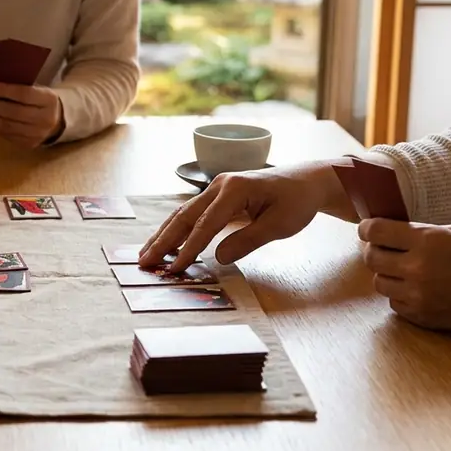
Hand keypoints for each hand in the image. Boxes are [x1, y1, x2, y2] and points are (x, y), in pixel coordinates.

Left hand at [0, 83, 63, 147]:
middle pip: (11, 112)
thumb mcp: (39, 89)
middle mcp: (44, 120)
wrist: (62, 120)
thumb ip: (20, 87)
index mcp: (49, 100)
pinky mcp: (28, 145)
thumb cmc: (43, 99)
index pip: (23, 95)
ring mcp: (36, 135)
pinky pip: (4, 135)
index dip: (3, 91)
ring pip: (5, 126)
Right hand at [140, 163, 339, 270]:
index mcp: (234, 189)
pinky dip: (176, 230)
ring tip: (146, 255)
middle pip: (184, 216)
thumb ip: (248, 240)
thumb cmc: (296, 202)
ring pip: (182, 214)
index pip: (205, 224)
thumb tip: (218, 257)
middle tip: (144, 262)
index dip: (189, 248)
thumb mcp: (279, 225)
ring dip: (163, 235)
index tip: (175, 268)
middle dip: (163, 241)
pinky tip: (165, 244)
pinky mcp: (216, 197)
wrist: (306, 182)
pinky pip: (191, 215)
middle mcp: (218, 185)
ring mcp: (215, 189)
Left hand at [359, 219, 450, 341]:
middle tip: (384, 249)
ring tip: (406, 270)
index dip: (367, 229)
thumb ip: (422, 231)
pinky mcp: (423, 318)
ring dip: (388, 274)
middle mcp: (418, 268)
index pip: (375, 232)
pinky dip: (401, 296)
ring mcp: (419, 296)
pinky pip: (395, 304)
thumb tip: (390, 229)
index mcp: (428, 241)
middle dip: (374, 251)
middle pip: (371, 258)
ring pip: (380, 283)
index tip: (368, 230)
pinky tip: (419, 289)